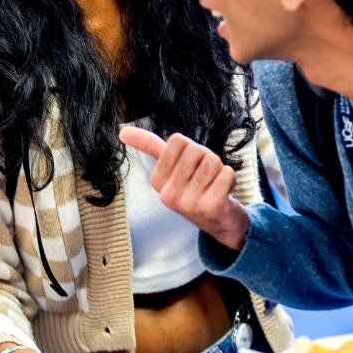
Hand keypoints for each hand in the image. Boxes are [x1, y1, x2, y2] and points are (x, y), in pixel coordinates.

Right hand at [120, 126, 250, 250]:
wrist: (219, 222)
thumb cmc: (195, 187)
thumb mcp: (170, 168)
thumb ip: (149, 147)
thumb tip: (122, 131)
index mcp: (156, 181)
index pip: (177, 140)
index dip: (190, 148)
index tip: (191, 167)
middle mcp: (168, 194)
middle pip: (196, 150)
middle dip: (207, 158)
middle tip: (205, 178)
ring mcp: (188, 203)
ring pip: (213, 161)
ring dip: (220, 170)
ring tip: (214, 186)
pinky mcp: (210, 208)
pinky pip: (227, 174)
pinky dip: (231, 178)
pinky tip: (224, 193)